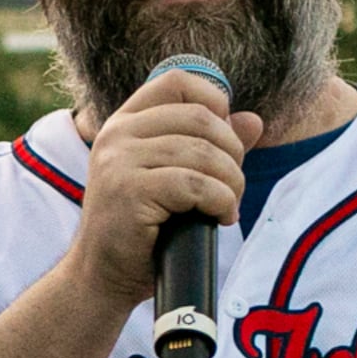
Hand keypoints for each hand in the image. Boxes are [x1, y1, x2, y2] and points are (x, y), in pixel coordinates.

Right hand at [61, 64, 259, 307]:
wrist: (102, 274)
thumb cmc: (142, 228)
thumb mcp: (175, 178)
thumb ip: (210, 145)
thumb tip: (253, 120)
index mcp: (125, 123)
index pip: (177, 83)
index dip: (214, 101)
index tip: (223, 140)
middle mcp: (117, 134)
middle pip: (200, 118)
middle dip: (232, 152)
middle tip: (231, 185)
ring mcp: (118, 161)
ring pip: (203, 153)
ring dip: (230, 183)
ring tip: (226, 206)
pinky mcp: (128, 191)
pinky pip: (196, 184)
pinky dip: (220, 201)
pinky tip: (218, 217)